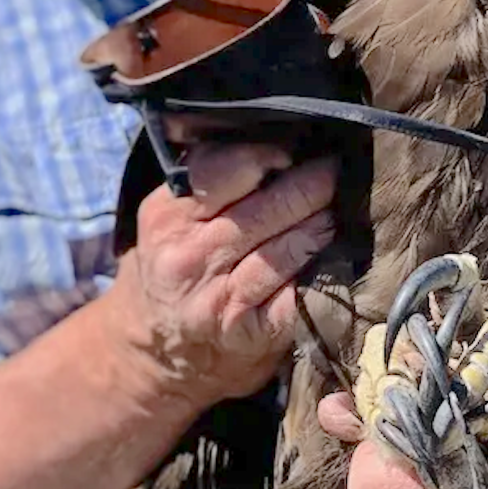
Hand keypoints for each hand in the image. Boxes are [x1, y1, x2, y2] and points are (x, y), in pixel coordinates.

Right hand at [108, 141, 337, 408]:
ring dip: (320, 224)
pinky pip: (295, 291)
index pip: (225, 169)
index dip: (266, 155)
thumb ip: (204, 183)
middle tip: (332, 171)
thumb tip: (267, 135)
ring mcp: (219, 297)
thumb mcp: (167, 221)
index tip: (290, 151)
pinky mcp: (249, 332)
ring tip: (335, 210)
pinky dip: (318, 269)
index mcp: (166, 218)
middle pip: (267, 207)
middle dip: (310, 185)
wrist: (152, 353)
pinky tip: (331, 256)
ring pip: (287, 247)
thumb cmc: (171, 269)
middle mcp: (188, 257)